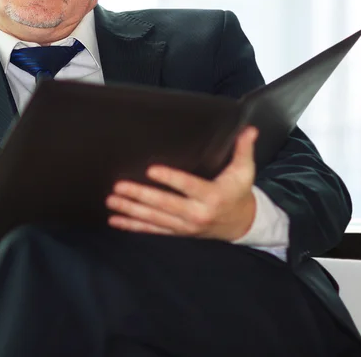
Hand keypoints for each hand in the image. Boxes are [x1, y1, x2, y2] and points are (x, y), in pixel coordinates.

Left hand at [105, 126, 258, 241]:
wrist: (241, 224)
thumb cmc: (239, 192)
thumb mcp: (245, 171)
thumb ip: (243, 148)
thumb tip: (249, 128)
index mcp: (211, 195)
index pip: (187, 186)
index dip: (169, 179)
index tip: (151, 170)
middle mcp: (196, 213)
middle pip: (165, 204)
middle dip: (140, 195)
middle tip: (119, 186)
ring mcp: (184, 226)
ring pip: (154, 218)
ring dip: (131, 210)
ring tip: (112, 201)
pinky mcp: (177, 232)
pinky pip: (152, 230)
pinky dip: (133, 226)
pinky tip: (115, 221)